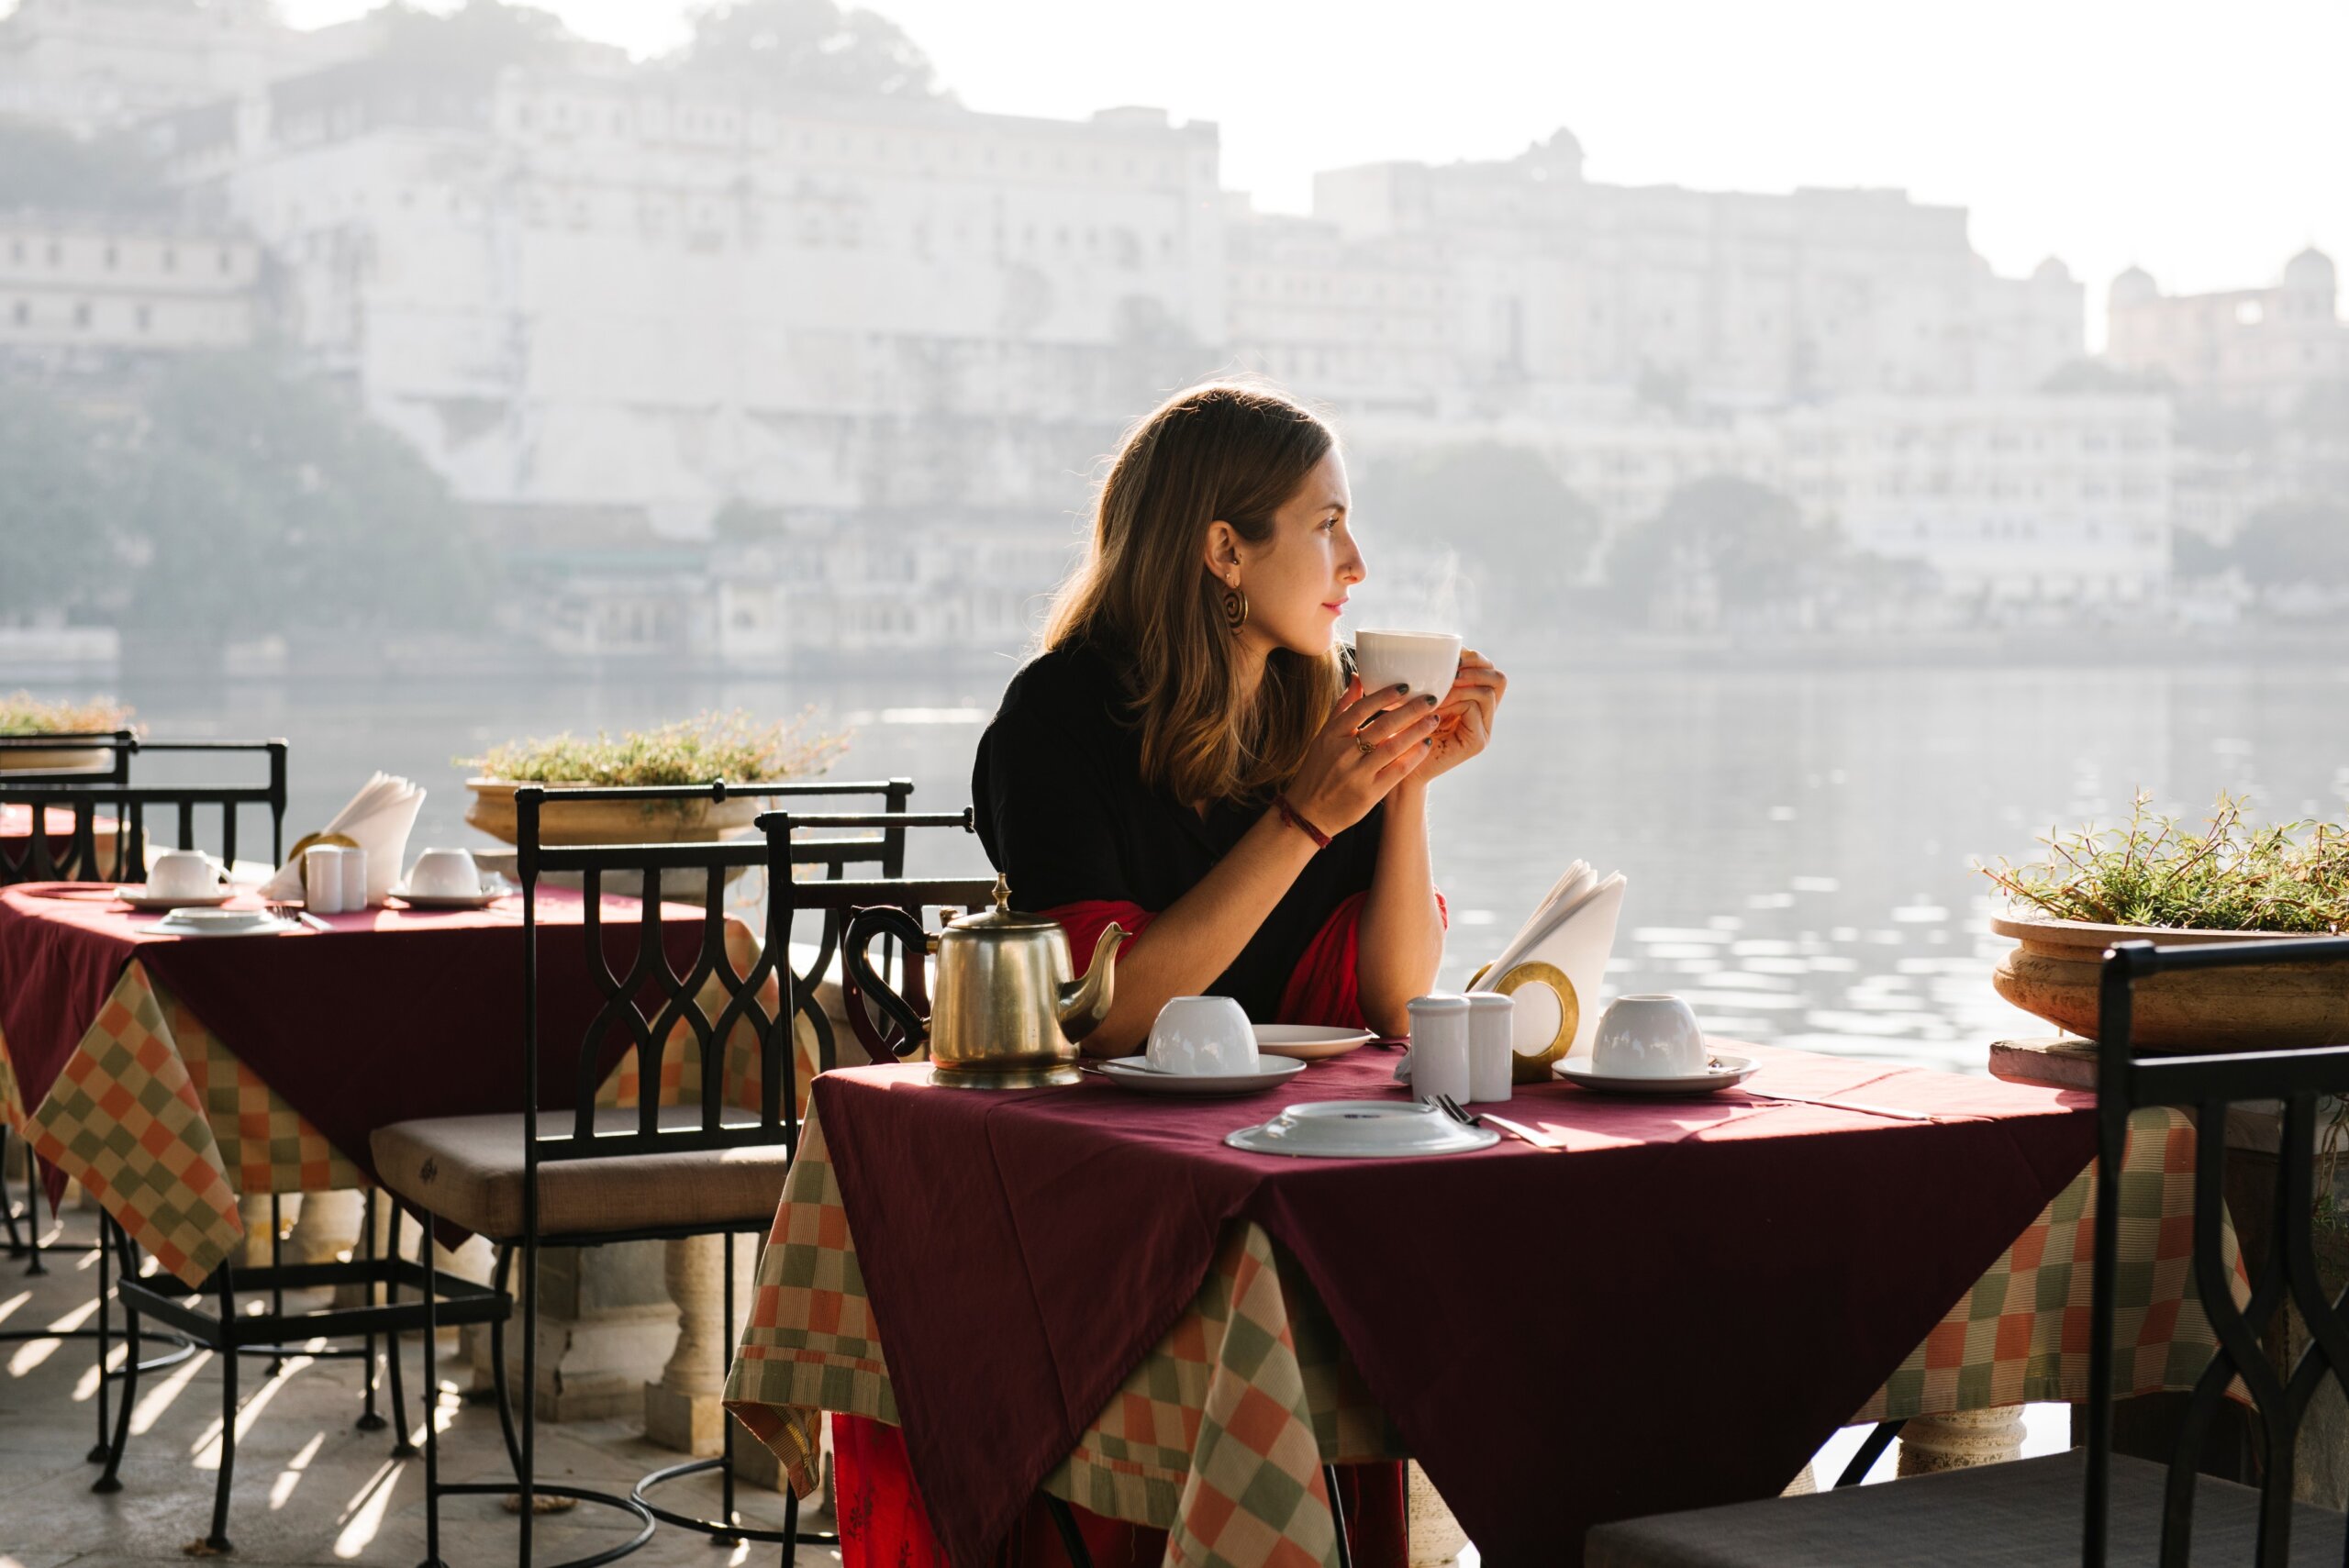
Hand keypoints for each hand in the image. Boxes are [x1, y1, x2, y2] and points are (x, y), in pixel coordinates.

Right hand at [1285, 677, 1440, 833]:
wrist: (1309, 813)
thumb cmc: (1318, 771)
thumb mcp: (1324, 737)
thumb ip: (1343, 708)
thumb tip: (1358, 677)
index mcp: (1331, 736)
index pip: (1360, 709)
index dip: (1384, 695)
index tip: (1405, 686)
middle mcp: (1343, 753)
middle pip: (1382, 725)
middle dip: (1410, 710)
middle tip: (1430, 699)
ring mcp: (1357, 774)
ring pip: (1393, 747)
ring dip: (1416, 731)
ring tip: (1433, 719)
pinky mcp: (1369, 793)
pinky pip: (1397, 771)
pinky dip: (1413, 757)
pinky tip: (1425, 745)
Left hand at [1416, 650, 1504, 785]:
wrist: (1398, 767)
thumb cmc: (1403, 729)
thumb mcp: (1420, 696)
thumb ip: (1434, 678)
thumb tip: (1438, 649)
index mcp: (1474, 701)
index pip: (1490, 669)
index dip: (1474, 657)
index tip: (1451, 656)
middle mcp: (1485, 715)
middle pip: (1499, 678)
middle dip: (1475, 667)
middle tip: (1450, 670)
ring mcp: (1484, 730)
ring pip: (1488, 692)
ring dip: (1461, 686)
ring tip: (1437, 693)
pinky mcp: (1478, 742)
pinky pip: (1474, 708)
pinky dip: (1454, 702)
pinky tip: (1435, 707)